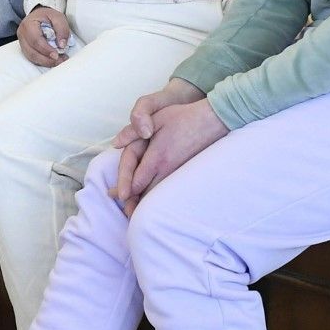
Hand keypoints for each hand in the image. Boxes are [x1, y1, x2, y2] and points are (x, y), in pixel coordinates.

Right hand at [16, 6, 71, 67]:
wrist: (39, 15)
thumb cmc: (47, 16)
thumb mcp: (58, 17)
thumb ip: (62, 29)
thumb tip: (62, 45)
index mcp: (28, 24)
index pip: (35, 40)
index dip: (46, 49)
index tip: (57, 55)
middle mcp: (22, 35)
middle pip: (32, 52)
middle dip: (46, 59)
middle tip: (59, 61)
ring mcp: (22, 43)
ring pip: (31, 57)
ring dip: (46, 62)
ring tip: (58, 61)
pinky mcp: (25, 48)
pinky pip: (33, 58)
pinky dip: (43, 61)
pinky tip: (52, 60)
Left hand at [113, 98, 226, 215]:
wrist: (213, 120)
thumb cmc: (183, 117)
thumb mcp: (156, 118)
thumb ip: (132, 132)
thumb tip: (115, 144)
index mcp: (157, 157)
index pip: (137, 182)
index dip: (125, 190)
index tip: (116, 196)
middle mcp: (168, 169)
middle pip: (147, 194)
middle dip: (134, 204)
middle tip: (125, 211)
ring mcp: (179, 173)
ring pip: (160, 195)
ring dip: (147, 204)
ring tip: (136, 212)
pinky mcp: (187, 174)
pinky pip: (171, 191)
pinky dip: (161, 198)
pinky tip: (155, 199)